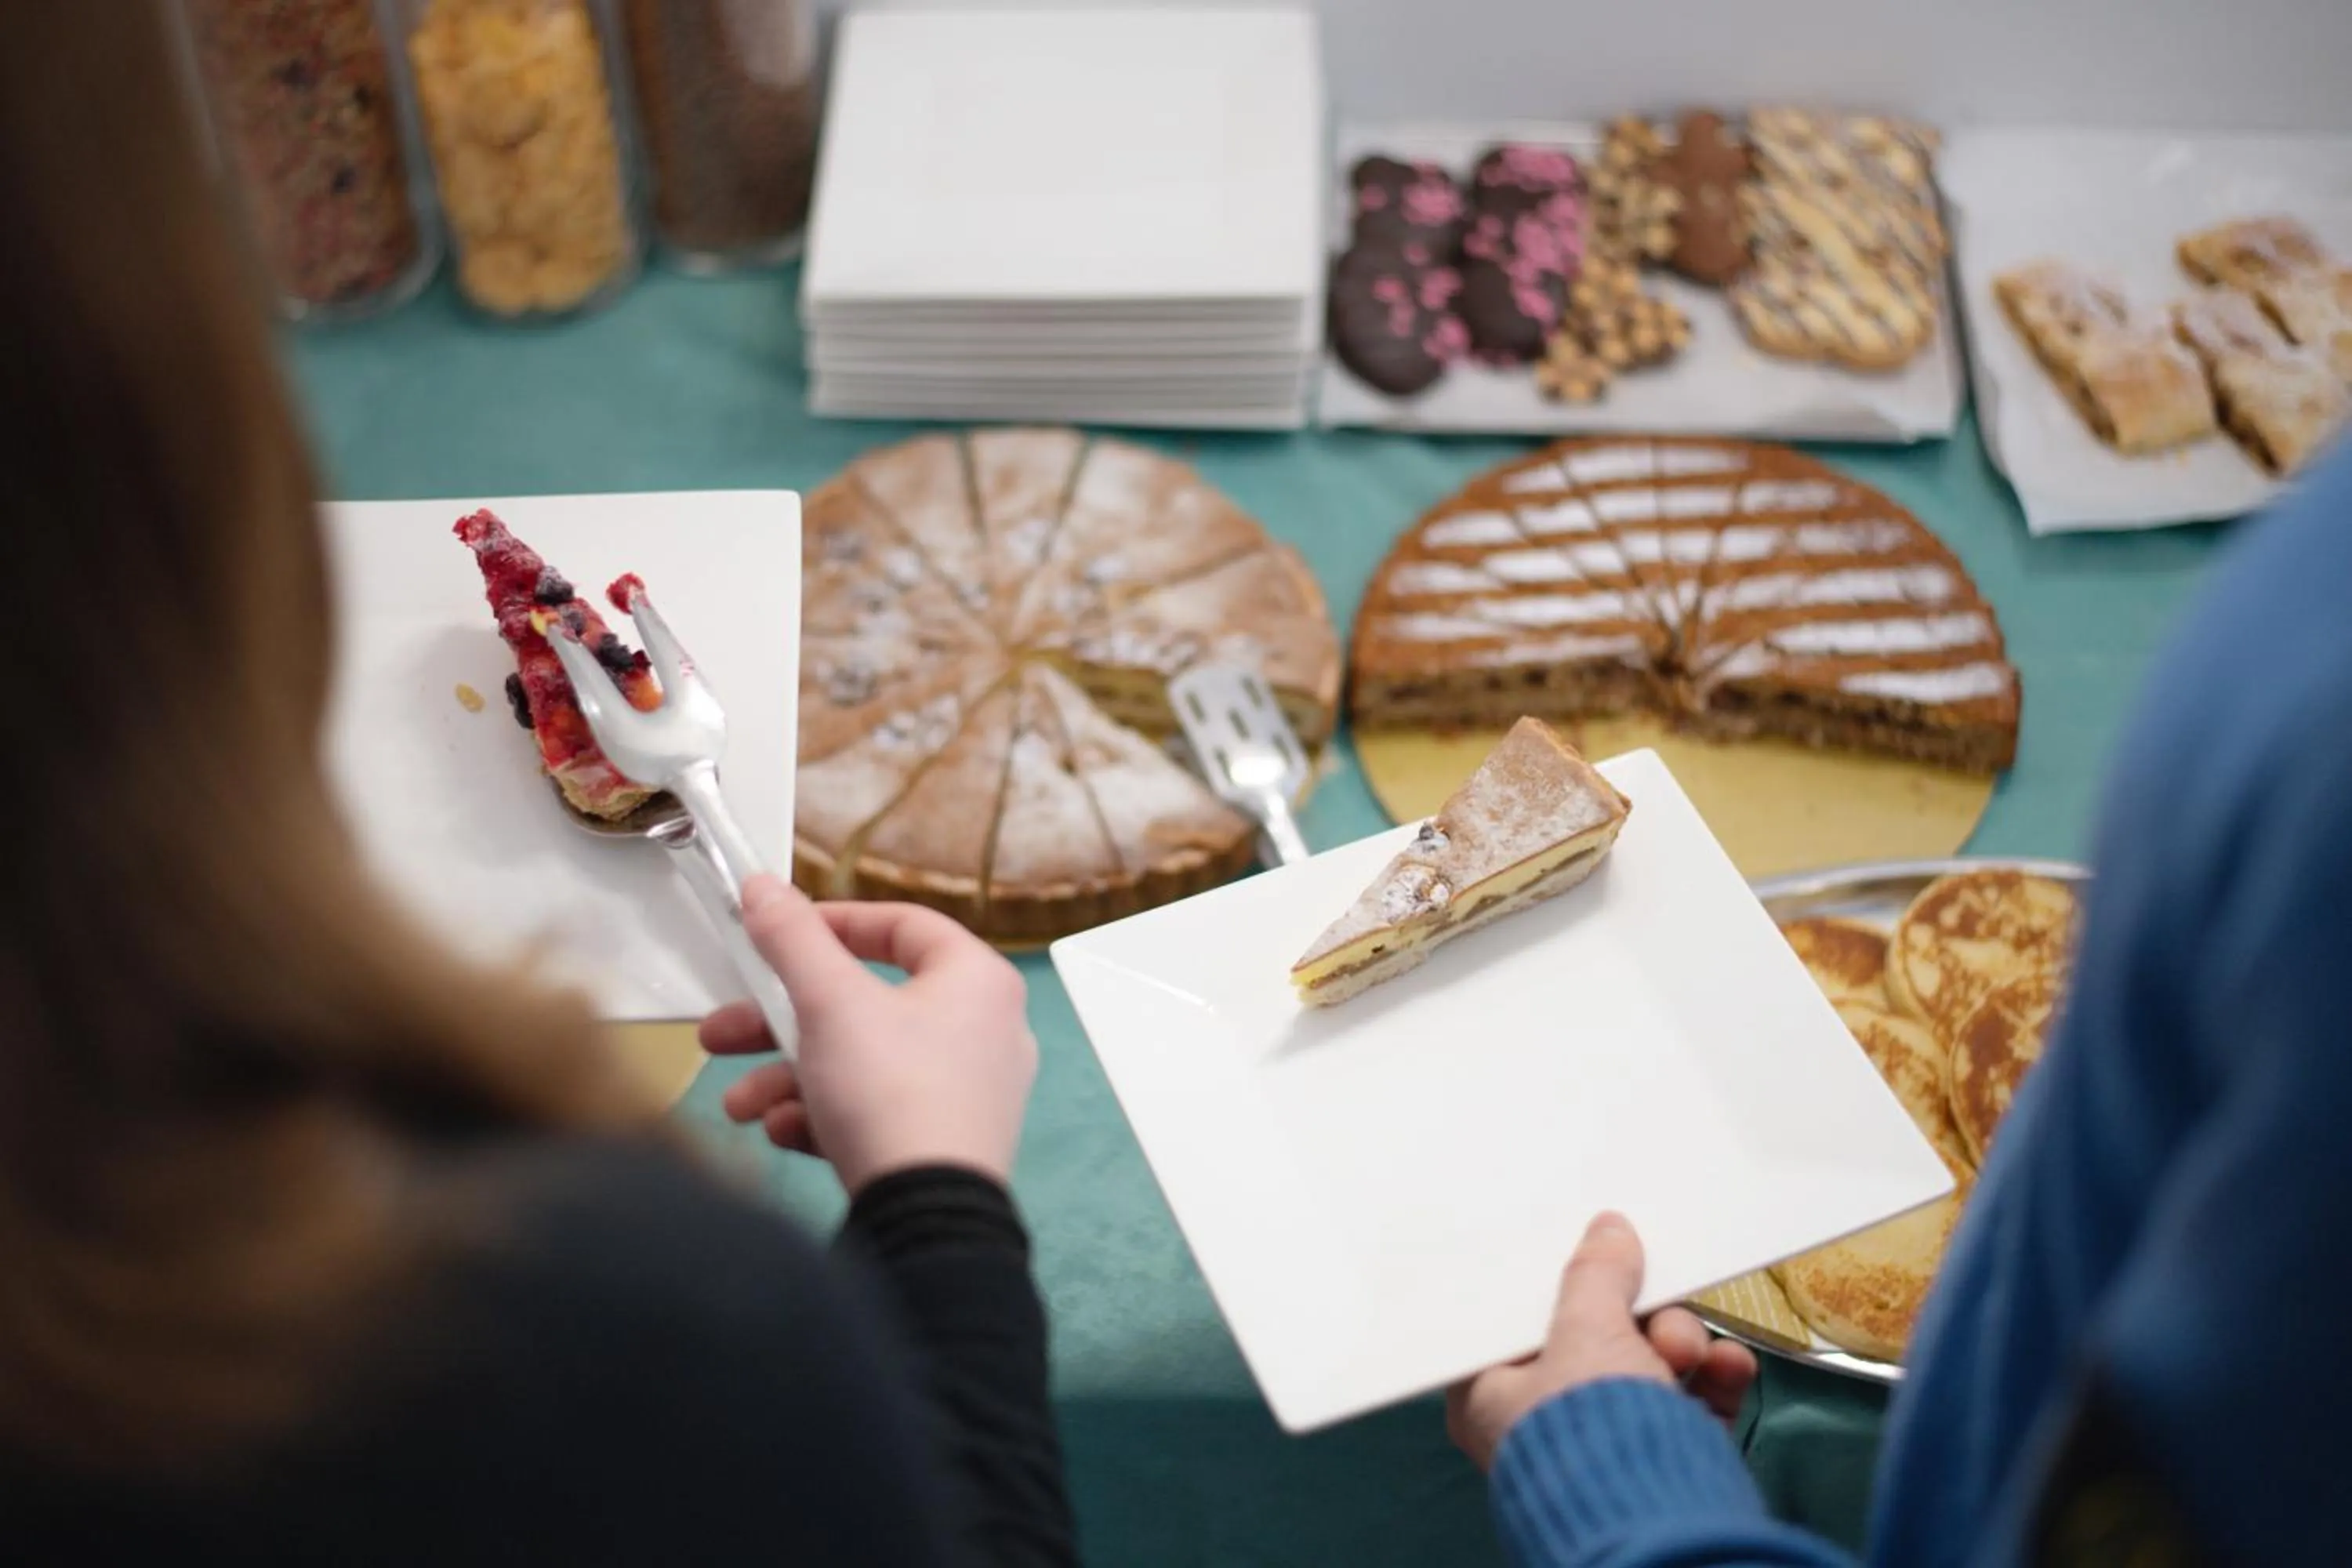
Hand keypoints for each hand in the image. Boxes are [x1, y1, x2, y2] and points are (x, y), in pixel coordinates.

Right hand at [700, 877, 1037, 1194]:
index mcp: (977, 980)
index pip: (903, 926)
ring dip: (790, 1078)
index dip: (832, 922)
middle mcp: (985, 1031)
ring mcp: (969, 1093)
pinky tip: (784, 1133)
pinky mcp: (946, 1145)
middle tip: (719, 1033)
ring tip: (737, 1105)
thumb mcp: (829, 1002)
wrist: (927, 1220)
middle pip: (866, 1005)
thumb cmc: (892, 1093)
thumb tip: (762, 887)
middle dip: (780, 1022)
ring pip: (863, 1065)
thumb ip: (792, 939)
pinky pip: (879, 1113)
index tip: (774, 933)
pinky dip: (826, 1116)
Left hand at [1446, 1212, 1757, 1470]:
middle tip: (1657, 1311)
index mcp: (1489, 1395)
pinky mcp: (1664, 1458)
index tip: (1590, 1250)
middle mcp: (1542, 1420)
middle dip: (1641, 1318)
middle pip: (1591, 1335)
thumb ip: (1595, 1275)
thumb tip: (1607, 1228)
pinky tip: (1731, 1367)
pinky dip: (1712, 1379)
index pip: (1516, 1320)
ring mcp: (1607, 1440)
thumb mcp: (1586, 1333)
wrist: (1666, 1529)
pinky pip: (1687, 1400)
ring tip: (1694, 1355)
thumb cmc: (1594, 1426)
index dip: (1555, 1282)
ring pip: (1647, 1363)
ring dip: (1683, 1344)